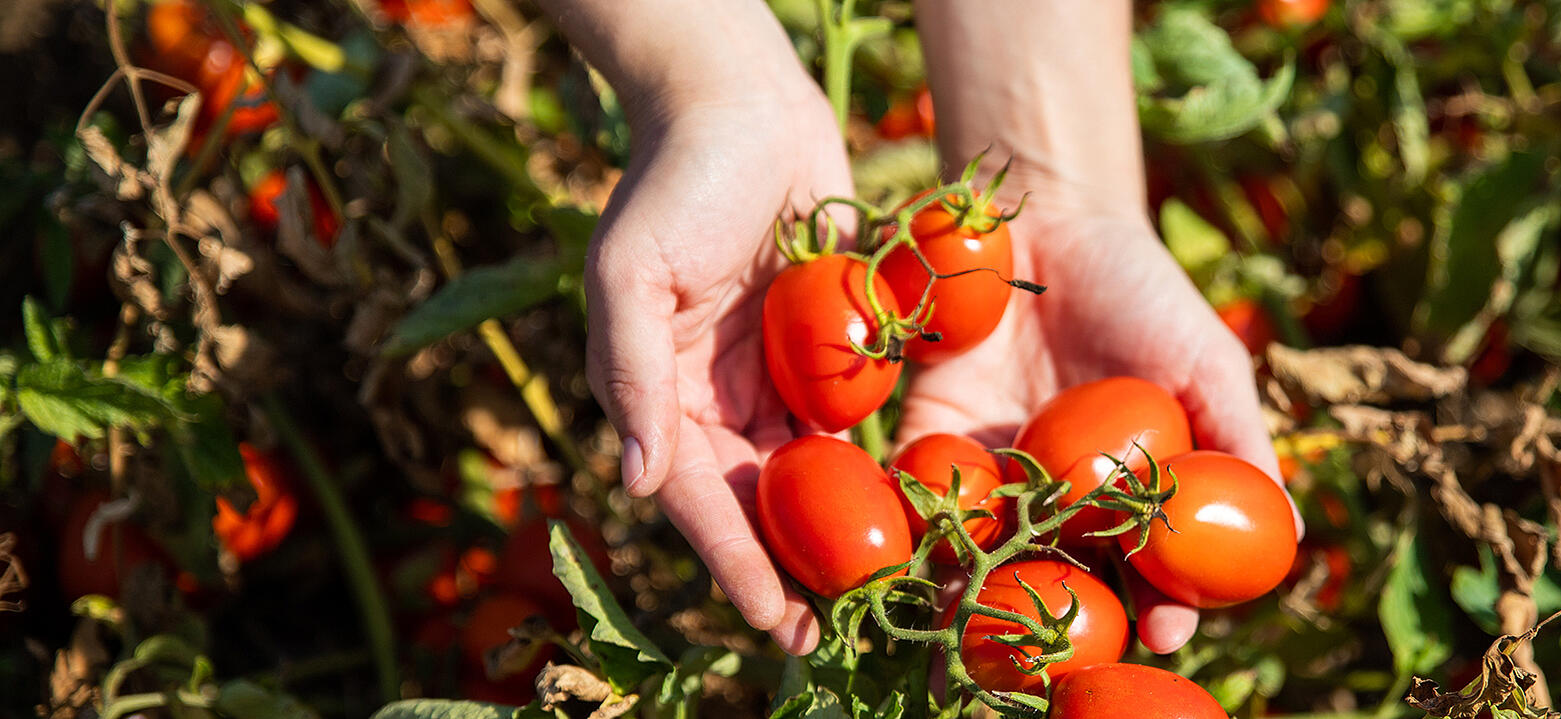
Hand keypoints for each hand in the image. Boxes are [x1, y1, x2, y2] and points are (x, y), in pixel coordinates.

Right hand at [586, 87, 849, 655]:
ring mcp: (772, 377)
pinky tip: (911, 512)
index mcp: (659, 392)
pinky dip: (871, 467)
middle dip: (786, 569)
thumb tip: (640, 484)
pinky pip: (850, 421)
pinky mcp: (827, 350)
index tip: (767, 618)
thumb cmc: (676, 181)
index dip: (730, 558)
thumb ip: (632, 376)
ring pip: (805, 475)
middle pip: (755, 501)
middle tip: (831, 634)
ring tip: (877, 594)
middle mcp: (714, 397)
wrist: (741, 103)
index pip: (697, 495)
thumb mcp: (632, 272)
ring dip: (833, 534)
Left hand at [895, 199, 1286, 653]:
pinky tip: (906, 562)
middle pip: (1062, 585)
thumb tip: (1287, 531)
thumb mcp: (1207, 362)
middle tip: (1050, 672)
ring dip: (971, 604)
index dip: (1160, 608)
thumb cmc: (1145, 293)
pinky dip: (911, 530)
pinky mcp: (929, 441)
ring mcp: (995, 479)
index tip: (1164, 631)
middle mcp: (1062, 506)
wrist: (1053, 219)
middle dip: (1055, 634)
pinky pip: (917, 496)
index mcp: (1131, 501)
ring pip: (987, 560)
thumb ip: (1240, 441)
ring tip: (963, 643)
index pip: (1149, 575)